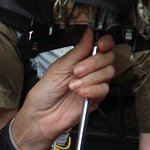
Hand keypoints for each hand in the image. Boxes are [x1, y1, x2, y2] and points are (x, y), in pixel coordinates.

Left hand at [12, 30, 114, 149]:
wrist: (41, 116)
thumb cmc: (45, 92)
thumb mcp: (59, 67)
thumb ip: (78, 51)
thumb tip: (89, 33)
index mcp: (81, 58)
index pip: (102, 46)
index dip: (105, 42)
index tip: (101, 44)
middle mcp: (90, 69)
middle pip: (108, 58)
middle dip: (93, 63)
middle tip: (77, 70)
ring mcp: (94, 83)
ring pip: (108, 73)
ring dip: (90, 78)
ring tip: (74, 85)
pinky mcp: (96, 98)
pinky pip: (104, 90)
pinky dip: (92, 89)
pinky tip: (81, 92)